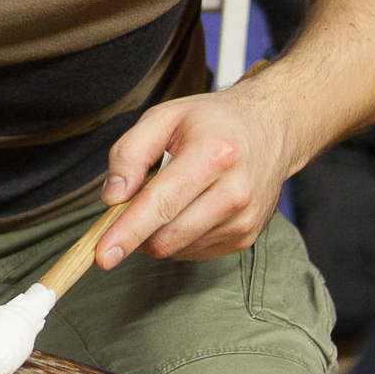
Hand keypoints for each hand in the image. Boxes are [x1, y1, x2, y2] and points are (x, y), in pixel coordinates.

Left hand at [93, 86, 306, 266]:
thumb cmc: (210, 122)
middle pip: (166, 236)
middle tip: (131, 201)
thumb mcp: (163, 117)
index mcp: (214, 155)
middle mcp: (235, 192)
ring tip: (171, 193)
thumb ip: (129, 153)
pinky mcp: (245, 238)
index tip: (103, 256)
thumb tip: (112, 197)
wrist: (271, 129)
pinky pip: (192, 251)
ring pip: (176, 247)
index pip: (161, 204)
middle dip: (135, 230)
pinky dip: (177, 235)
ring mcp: (244, 220)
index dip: (128, 232)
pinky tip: (188, 206)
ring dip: (157, 231)